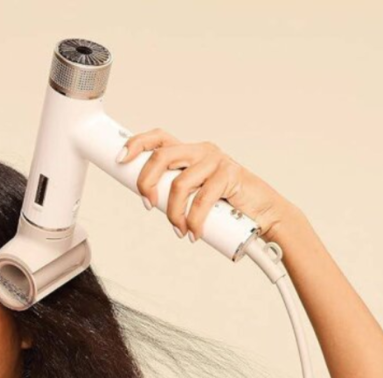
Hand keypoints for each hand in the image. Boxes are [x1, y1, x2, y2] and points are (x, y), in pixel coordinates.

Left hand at [117, 127, 300, 242]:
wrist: (262, 212)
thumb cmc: (225, 204)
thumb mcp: (193, 195)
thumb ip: (173, 192)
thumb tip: (147, 199)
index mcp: (189, 153)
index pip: (159, 138)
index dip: (137, 144)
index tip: (121, 159)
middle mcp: (200, 151)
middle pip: (162, 157)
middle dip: (147, 183)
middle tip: (149, 205)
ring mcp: (216, 161)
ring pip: (179, 184)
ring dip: (173, 213)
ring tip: (180, 229)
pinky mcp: (229, 175)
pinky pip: (201, 200)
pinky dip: (194, 221)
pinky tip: (194, 233)